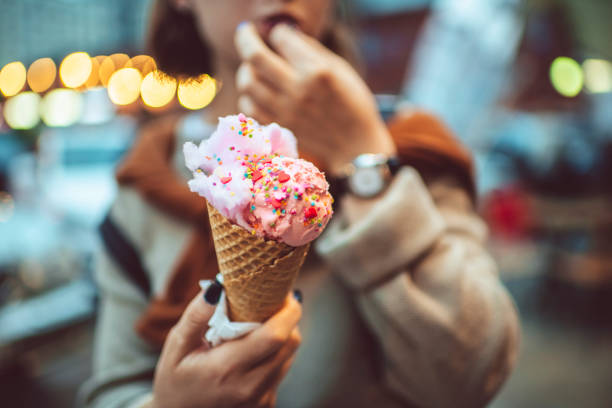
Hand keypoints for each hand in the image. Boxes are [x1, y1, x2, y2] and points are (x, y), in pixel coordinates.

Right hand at [152, 289, 301, 407]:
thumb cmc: (175, 378)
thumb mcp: (177, 345)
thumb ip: (196, 315)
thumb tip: (218, 286)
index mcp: (226, 368)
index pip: (275, 336)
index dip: (288, 311)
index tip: (283, 293)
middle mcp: (249, 387)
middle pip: (290, 344)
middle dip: (288, 319)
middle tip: (273, 303)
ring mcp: (260, 400)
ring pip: (289, 357)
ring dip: (283, 336)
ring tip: (259, 325)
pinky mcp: (266, 405)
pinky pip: (281, 371)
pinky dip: (275, 355)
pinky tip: (254, 351)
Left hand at [234, 23, 395, 175]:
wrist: (354, 144)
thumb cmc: (351, 101)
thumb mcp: (340, 68)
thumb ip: (310, 48)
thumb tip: (281, 33)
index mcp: (317, 71)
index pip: (281, 38)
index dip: (278, 32)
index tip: (280, 34)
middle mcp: (298, 90)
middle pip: (254, 56)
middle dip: (245, 37)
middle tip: (245, 32)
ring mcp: (285, 111)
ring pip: (247, 82)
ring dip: (246, 68)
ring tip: (253, 66)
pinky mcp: (278, 127)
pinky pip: (248, 107)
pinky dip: (248, 94)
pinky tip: (257, 90)